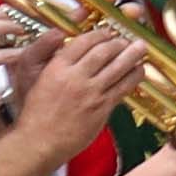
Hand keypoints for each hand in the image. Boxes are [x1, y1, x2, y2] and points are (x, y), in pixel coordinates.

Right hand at [16, 27, 153, 158]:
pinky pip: (123, 87)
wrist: (39, 142)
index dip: (99, 34)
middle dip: (118, 42)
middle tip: (126, 39)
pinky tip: (139, 70)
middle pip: (104, 51)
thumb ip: (52, 60)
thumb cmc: (35, 114)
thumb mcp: (35, 79)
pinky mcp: (102, 108)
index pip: (84, 42)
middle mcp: (76, 77)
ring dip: (132, 55)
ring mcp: (91, 93)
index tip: (106, 32)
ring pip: (118, 67)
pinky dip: (134, 76)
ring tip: (140, 47)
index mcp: (57, 68)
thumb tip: (66, 43)